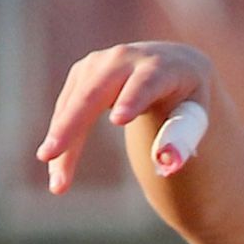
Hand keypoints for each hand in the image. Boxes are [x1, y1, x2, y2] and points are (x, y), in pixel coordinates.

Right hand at [35, 40, 215, 196]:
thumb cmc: (186, 99)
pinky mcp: (82, 75)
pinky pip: (67, 109)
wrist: (171, 66)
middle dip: (71, 123)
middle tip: (49, 154)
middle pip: (95, 91)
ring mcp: (98, 64)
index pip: (146, 82)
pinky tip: (56, 171)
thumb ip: (183, 139)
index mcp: (161, 67)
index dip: (132, 99)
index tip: (118, 121)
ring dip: (61, 141)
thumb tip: (166, 164)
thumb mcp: (194, 116)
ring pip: (74, 104)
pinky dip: (61, 140)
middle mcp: (125, 59)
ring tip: (58, 184)